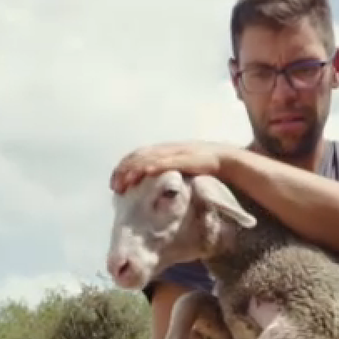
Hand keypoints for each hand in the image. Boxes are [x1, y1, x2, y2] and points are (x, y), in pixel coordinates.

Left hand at [111, 141, 235, 192]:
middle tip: (114, 187)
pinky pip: (165, 162)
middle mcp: (165, 149)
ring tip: (124, 184)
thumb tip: (154, 189)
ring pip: (148, 159)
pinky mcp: (184, 158)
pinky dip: (153, 166)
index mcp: (163, 150)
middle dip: (123, 171)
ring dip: (134, 171)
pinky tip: (144, 173)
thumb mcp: (180, 169)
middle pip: (137, 156)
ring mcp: (174, 153)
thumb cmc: (203, 166)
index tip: (113, 183)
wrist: (225, 159)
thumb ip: (167, 173)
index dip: (123, 167)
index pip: (136, 155)